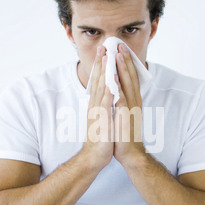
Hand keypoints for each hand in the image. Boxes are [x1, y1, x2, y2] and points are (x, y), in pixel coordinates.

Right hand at [82, 46, 113, 170]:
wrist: (94, 157)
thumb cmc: (100, 139)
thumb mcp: (102, 118)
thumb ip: (102, 106)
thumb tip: (106, 95)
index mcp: (96, 104)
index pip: (98, 82)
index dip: (101, 67)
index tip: (104, 52)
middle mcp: (95, 106)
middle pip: (97, 81)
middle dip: (100, 63)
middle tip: (103, 47)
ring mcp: (97, 112)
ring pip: (100, 88)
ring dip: (103, 73)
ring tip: (106, 58)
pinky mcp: (101, 121)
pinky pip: (105, 104)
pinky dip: (108, 92)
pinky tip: (110, 82)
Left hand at [113, 44, 145, 165]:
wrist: (129, 153)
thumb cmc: (124, 135)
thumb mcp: (123, 114)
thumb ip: (121, 101)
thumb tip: (117, 90)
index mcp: (131, 101)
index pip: (128, 78)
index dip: (124, 63)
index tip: (119, 49)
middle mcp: (132, 102)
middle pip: (129, 77)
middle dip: (124, 60)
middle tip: (119, 45)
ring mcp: (130, 109)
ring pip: (127, 85)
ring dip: (123, 69)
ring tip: (118, 55)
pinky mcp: (125, 118)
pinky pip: (121, 101)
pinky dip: (118, 89)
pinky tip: (115, 79)